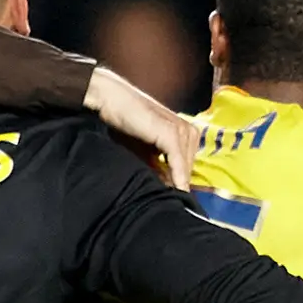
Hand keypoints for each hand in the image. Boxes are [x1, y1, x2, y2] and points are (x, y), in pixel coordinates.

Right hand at [85, 65, 197, 190]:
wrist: (112, 100)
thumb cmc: (126, 123)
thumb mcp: (145, 150)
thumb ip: (158, 167)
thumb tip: (170, 189)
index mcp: (184, 132)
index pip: (189, 164)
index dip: (183, 182)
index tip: (180, 201)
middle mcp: (187, 129)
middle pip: (190, 167)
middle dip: (181, 183)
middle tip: (174, 201)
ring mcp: (181, 129)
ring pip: (186, 166)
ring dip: (179, 182)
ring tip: (171, 198)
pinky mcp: (170, 132)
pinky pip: (178, 161)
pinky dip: (177, 177)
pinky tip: (175, 191)